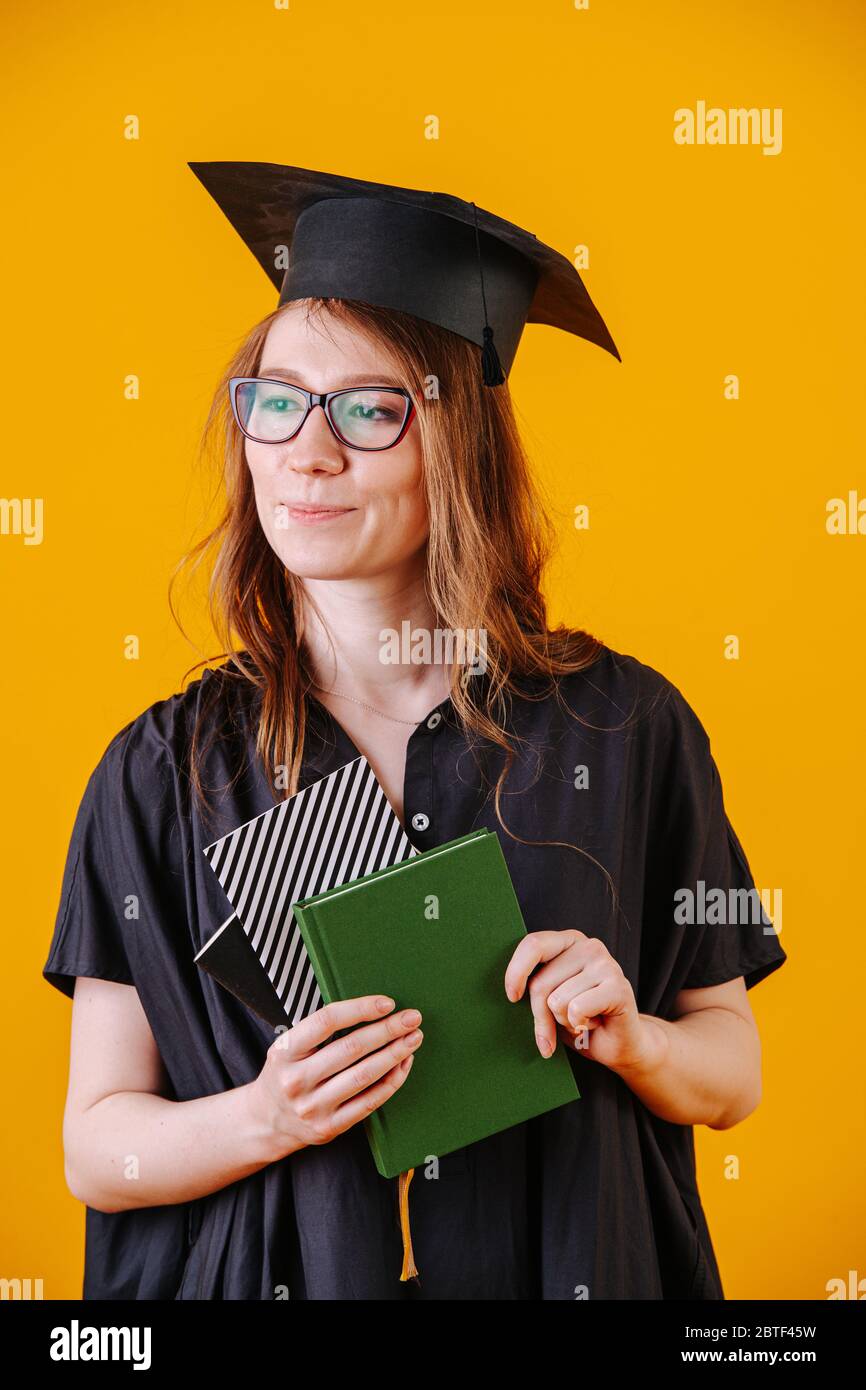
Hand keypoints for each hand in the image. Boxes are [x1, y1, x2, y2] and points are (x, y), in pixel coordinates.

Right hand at [247, 996, 423, 1160]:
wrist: (266, 1121)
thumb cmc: (286, 1073)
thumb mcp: (288, 1047)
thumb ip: (319, 1030)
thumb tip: (370, 1009)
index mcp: (284, 1051)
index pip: (326, 1021)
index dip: (360, 1009)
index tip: (387, 1003)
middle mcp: (296, 1080)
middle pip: (351, 1049)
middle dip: (387, 1030)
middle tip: (412, 1018)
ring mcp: (313, 1107)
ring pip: (364, 1076)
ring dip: (394, 1054)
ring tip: (413, 1038)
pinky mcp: (329, 1127)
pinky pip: (369, 1102)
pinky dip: (391, 1081)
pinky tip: (403, 1064)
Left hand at [504, 930, 662, 1072]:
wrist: (620, 1044)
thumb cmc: (581, 1020)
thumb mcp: (550, 1000)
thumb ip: (536, 988)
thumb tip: (511, 992)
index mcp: (568, 941)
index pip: (533, 944)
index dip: (516, 972)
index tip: (513, 997)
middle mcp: (589, 946)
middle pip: (540, 982)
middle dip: (542, 1015)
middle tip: (559, 1024)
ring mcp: (606, 964)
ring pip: (557, 1000)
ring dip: (566, 1021)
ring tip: (584, 1019)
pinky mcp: (618, 987)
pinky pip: (577, 1009)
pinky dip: (580, 1025)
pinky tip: (595, 1022)